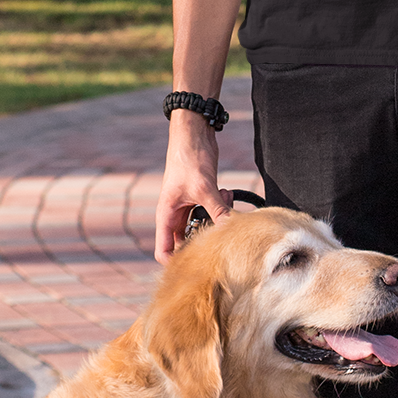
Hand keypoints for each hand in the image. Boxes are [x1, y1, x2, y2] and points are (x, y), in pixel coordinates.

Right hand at [155, 111, 231, 261]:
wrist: (194, 133)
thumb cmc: (188, 158)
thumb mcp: (204, 187)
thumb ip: (218, 210)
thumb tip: (233, 230)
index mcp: (166, 215)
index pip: (164, 252)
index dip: (177, 263)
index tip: (198, 263)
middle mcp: (176, 215)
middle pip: (188, 243)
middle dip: (206, 240)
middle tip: (222, 233)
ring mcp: (189, 207)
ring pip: (204, 227)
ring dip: (218, 220)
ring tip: (226, 202)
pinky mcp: (202, 198)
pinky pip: (213, 212)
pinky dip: (223, 207)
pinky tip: (228, 192)